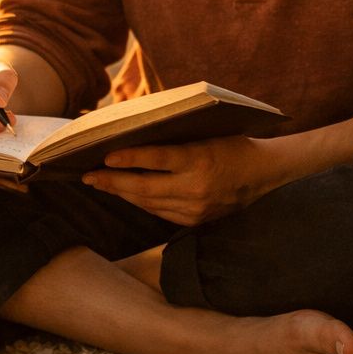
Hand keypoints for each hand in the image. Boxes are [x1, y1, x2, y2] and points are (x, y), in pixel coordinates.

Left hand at [80, 136, 282, 225]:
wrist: (265, 175)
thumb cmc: (231, 143)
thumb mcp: (204, 134)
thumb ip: (174, 138)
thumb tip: (133, 133)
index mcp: (199, 160)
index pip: (156, 159)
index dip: (129, 158)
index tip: (105, 156)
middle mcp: (196, 188)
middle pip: (144, 187)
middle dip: (112, 182)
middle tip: (88, 175)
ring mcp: (195, 208)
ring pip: (148, 202)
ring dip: (121, 193)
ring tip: (100, 183)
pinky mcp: (196, 220)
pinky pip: (160, 212)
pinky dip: (140, 201)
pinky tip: (126, 193)